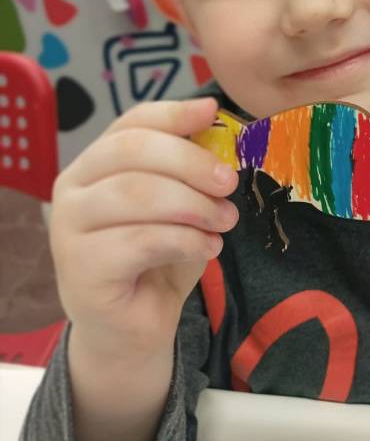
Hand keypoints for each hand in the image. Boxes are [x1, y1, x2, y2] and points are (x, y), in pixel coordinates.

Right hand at [50, 98, 238, 356]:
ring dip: (193, 205)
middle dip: (190, 161)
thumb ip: (191, 169)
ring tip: (225, 221)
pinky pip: (140, 240)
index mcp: (95, 162)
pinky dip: (186, 240)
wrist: (133, 327)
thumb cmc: (158, 256)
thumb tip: (219, 128)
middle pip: (132, 151)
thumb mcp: (182, 202)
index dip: (173, 114)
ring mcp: (68, 227)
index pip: (131, 123)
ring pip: (137, 193)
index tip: (213, 113)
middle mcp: (72, 187)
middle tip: (229, 182)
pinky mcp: (80, 268)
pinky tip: (208, 248)